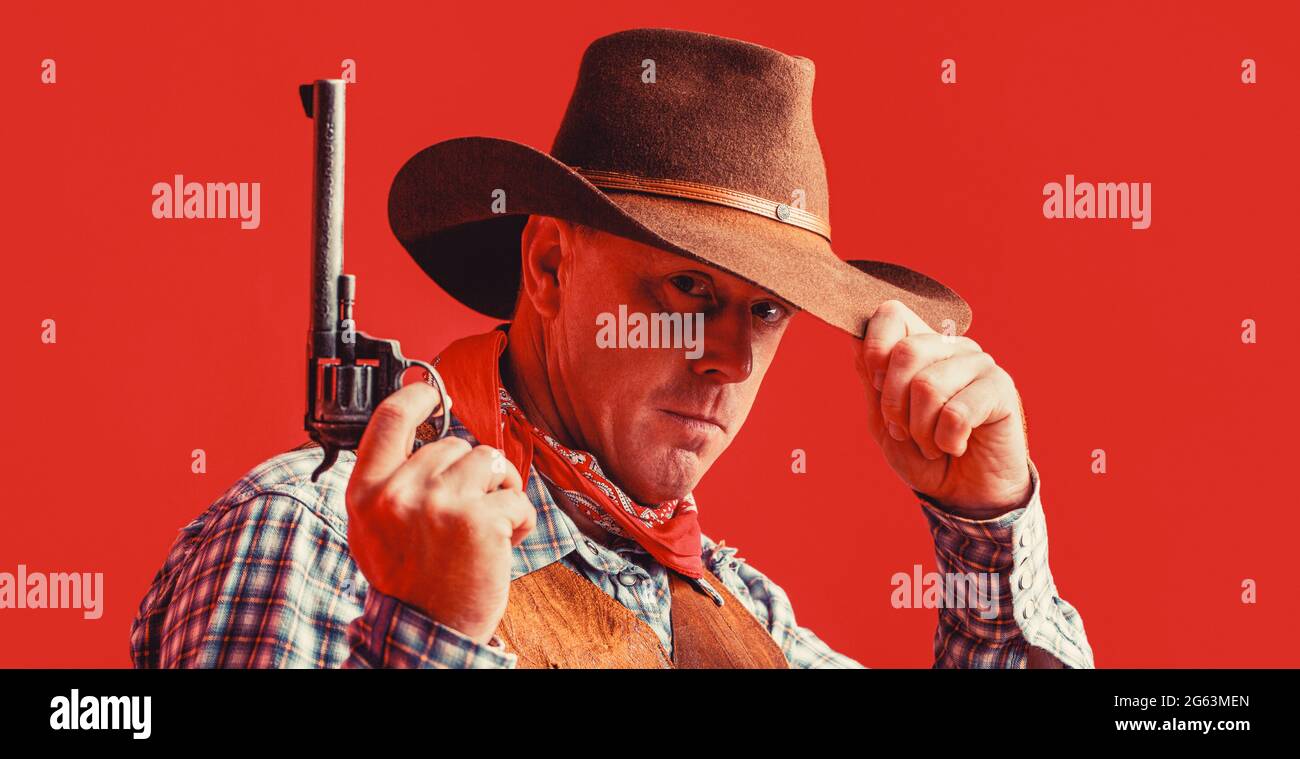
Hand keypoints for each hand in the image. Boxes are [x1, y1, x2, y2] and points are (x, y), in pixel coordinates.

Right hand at [345, 380, 536, 644]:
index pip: (388, 421)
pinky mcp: (480, 519)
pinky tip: (502, 545)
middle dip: (470, 475)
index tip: (430, 392)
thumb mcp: (373, 528)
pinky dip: (519, 521)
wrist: (425, 632)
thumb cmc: (408, 581)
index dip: (414, 398)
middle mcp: (400, 492)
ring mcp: (441, 503)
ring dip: (498, 489)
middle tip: (464, 517)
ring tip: (486, 526)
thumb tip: (420, 435)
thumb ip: (389, 482)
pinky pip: (517, 497)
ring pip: (489, 461)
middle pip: (453, 445)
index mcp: (367, 492)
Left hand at [851, 300, 1031, 516]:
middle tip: (906, 431)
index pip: (891, 313)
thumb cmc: (924, 455)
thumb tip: (854, 336)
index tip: (876, 386)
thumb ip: (870, 380)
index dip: (875, 349)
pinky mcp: (1001, 388)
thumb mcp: (884, 422)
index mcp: (920, 347)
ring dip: (921, 430)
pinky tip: (957, 446)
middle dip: (894, 404)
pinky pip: (957, 412)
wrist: (964, 494)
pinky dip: (947, 441)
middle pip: (905, 352)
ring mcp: (978, 364)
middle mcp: (950, 347)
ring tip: (933, 444)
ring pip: (928, 385)